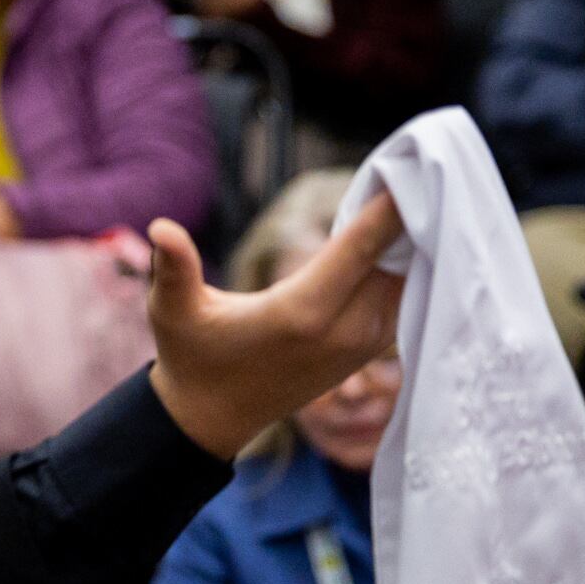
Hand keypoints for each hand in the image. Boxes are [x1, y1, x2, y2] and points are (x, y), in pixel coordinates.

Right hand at [147, 191, 403, 458]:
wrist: (214, 417)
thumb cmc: (191, 357)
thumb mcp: (172, 311)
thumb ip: (173, 267)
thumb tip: (161, 226)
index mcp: (300, 314)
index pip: (359, 250)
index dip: (387, 211)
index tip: (414, 169)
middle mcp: (341, 331)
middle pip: (396, 262)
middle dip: (412, 216)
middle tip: (423, 166)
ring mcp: (361, 345)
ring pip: (408, 281)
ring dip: (415, 241)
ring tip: (422, 191)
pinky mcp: (367, 350)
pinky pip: (404, 298)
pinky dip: (410, 267)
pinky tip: (411, 236)